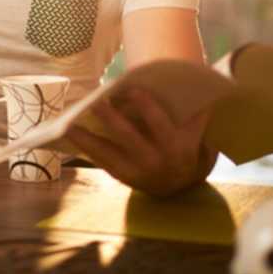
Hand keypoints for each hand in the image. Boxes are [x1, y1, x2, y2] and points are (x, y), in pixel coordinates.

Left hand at [65, 87, 216, 196]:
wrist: (180, 186)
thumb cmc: (187, 149)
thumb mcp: (197, 135)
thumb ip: (197, 114)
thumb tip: (203, 87)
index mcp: (176, 147)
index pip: (160, 124)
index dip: (146, 107)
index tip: (132, 89)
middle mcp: (155, 161)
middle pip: (129, 137)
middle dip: (111, 119)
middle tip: (96, 102)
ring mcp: (136, 171)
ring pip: (108, 152)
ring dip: (87, 137)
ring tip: (70, 122)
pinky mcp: (121, 176)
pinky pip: (100, 160)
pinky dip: (85, 146)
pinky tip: (71, 132)